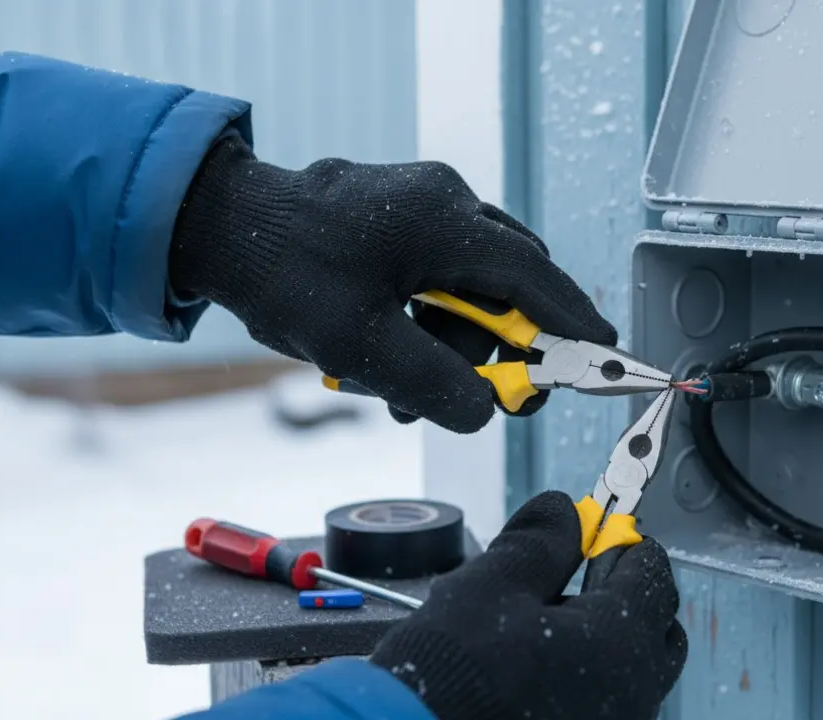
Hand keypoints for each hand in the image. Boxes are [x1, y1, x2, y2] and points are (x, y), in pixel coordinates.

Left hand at [169, 134, 615, 433]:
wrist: (213, 226)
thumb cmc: (280, 270)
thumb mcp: (360, 344)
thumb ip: (434, 383)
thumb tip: (487, 412)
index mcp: (445, 221)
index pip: (534, 278)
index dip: (575, 322)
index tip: (608, 354)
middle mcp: (442, 204)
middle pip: (506, 286)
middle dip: (498, 351)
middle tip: (495, 399)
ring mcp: (418, 209)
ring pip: (469, 288)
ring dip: (451, 348)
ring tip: (405, 395)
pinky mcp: (395, 223)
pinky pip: (435, 280)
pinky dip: (425, 327)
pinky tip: (389, 366)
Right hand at [369, 491, 687, 719]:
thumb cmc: (455, 679)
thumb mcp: (487, 588)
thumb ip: (536, 544)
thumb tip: (562, 512)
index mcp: (620, 641)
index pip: (653, 574)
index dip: (623, 545)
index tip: (598, 536)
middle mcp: (633, 700)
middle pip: (656, 634)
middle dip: (625, 602)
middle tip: (572, 588)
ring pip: (630, 685)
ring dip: (601, 656)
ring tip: (539, 647)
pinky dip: (581, 702)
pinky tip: (531, 698)